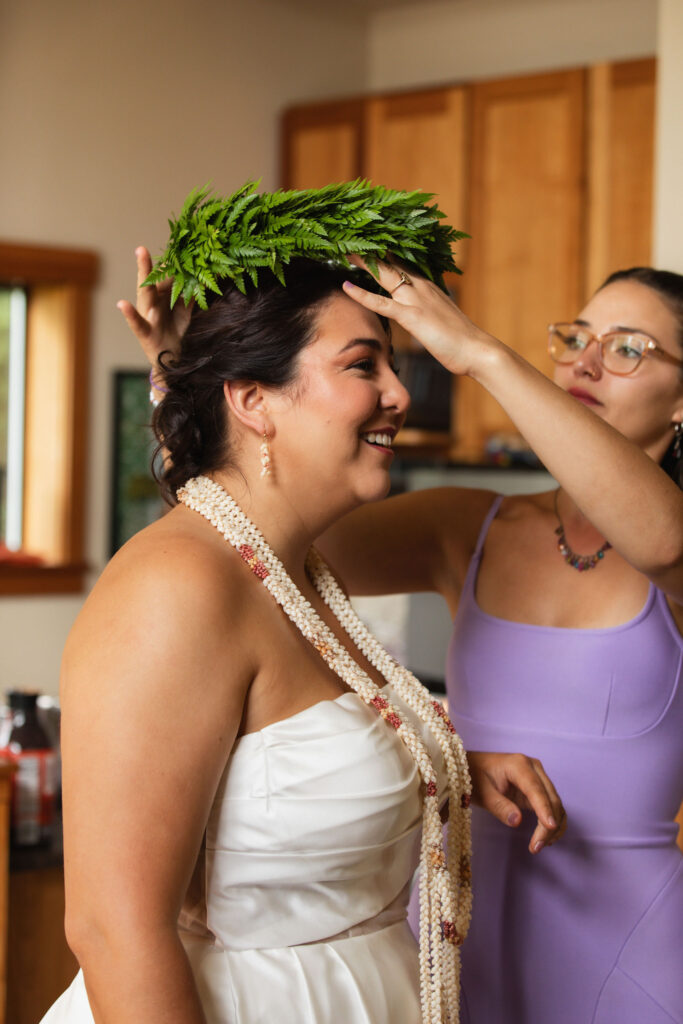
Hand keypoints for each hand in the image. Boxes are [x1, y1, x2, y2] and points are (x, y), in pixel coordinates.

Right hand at [116, 247, 191, 386]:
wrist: (172, 358)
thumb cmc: (175, 330)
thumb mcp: (185, 311)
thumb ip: (190, 295)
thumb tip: (201, 277)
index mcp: (159, 296)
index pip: (163, 277)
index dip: (168, 264)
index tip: (173, 247)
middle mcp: (150, 303)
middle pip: (149, 282)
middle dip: (145, 265)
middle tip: (141, 249)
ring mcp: (146, 316)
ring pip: (144, 296)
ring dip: (142, 279)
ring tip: (138, 260)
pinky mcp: (144, 332)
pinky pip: (136, 322)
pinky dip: (129, 314)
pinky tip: (122, 305)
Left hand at [342, 255, 499, 377]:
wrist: (477, 350)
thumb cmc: (462, 339)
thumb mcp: (442, 318)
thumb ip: (429, 310)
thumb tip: (421, 312)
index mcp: (428, 286)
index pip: (403, 263)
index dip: (385, 252)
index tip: (369, 241)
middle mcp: (421, 287)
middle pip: (392, 262)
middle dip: (371, 250)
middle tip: (351, 237)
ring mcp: (416, 300)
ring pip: (385, 275)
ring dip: (363, 263)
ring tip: (344, 251)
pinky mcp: (413, 316)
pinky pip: (382, 303)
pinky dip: (363, 295)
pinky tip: (346, 287)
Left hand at [466, 751, 566, 853]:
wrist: (471, 767)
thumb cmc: (475, 777)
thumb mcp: (482, 793)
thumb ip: (499, 806)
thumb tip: (517, 821)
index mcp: (518, 765)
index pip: (536, 789)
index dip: (544, 808)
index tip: (550, 827)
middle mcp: (533, 768)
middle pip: (550, 798)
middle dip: (548, 825)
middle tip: (536, 847)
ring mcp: (538, 776)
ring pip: (554, 803)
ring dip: (552, 826)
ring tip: (538, 846)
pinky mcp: (539, 787)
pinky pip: (551, 805)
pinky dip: (552, 821)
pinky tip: (546, 838)